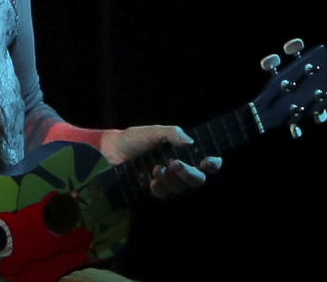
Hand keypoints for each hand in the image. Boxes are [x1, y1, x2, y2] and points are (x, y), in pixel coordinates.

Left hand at [105, 125, 221, 198]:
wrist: (113, 149)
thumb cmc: (136, 138)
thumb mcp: (154, 132)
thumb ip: (172, 134)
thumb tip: (190, 141)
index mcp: (185, 153)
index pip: (208, 162)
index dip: (213, 164)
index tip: (207, 162)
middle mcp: (180, 168)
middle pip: (198, 179)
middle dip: (189, 174)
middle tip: (176, 164)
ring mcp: (169, 180)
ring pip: (180, 188)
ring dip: (170, 180)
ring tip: (156, 168)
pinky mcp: (155, 189)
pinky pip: (164, 194)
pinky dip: (160, 188)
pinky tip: (152, 181)